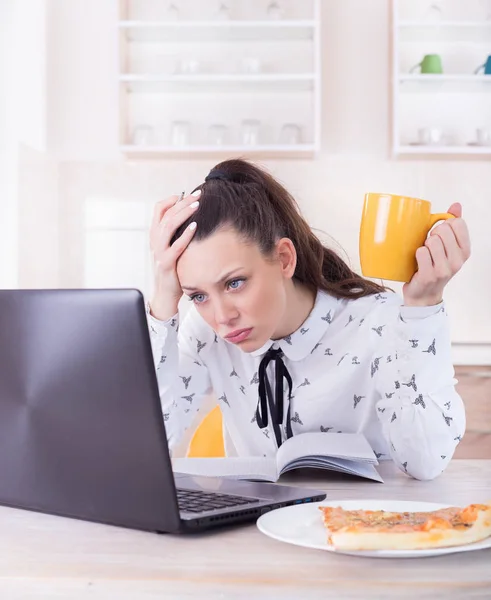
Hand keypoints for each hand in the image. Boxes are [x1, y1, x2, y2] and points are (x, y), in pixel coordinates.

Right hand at [149, 191, 200, 319]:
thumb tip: (191, 218)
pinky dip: (185, 236)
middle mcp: (155, 241)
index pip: (158, 210)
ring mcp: (159, 252)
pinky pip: (175, 247)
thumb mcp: (172, 249)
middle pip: (166, 215)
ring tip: (197, 205)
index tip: (184, 194)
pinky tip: (195, 227)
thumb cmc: (173, 271)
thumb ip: (176, 235)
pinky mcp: (166, 264)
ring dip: (183, 214)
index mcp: (155, 236)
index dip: (170, 200)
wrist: (165, 295)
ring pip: (168, 227)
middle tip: (197, 195)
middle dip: (182, 203)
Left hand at [403, 203, 470, 306]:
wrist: (424, 295)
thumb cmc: (434, 266)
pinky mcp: (429, 275)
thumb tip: (456, 205)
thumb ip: (453, 225)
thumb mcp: (448, 247)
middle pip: (443, 229)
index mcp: (465, 251)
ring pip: (431, 241)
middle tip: (429, 246)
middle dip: (432, 234)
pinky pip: (421, 252)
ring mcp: (444, 269)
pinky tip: (418, 263)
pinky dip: (416, 254)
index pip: (457, 223)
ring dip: (423, 245)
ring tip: (424, 255)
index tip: (439, 234)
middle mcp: (458, 260)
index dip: (445, 224)